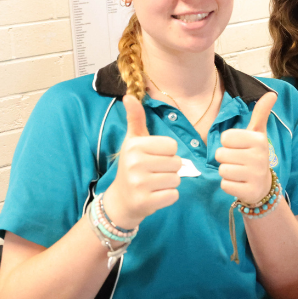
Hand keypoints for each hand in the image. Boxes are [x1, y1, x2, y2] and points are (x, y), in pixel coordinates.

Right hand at [103, 95, 181, 228]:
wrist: (120, 200)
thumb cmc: (132, 165)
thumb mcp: (133, 141)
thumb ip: (135, 119)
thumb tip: (129, 96)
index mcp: (135, 146)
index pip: (172, 145)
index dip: (167, 152)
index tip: (153, 157)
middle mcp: (135, 164)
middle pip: (176, 162)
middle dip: (170, 168)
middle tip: (154, 172)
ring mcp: (139, 184)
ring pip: (176, 179)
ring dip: (169, 182)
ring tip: (154, 183)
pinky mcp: (146, 202)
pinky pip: (173, 195)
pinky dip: (168, 196)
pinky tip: (155, 195)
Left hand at [216, 92, 276, 204]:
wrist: (263, 185)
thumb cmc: (255, 155)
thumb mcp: (258, 133)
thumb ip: (261, 113)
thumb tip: (272, 93)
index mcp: (258, 140)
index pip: (225, 138)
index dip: (228, 143)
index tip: (239, 147)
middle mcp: (258, 156)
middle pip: (220, 154)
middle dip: (226, 159)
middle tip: (238, 161)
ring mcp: (254, 175)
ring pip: (222, 170)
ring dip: (227, 172)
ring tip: (239, 172)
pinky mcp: (249, 191)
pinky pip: (225, 185)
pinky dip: (229, 185)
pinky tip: (240, 183)